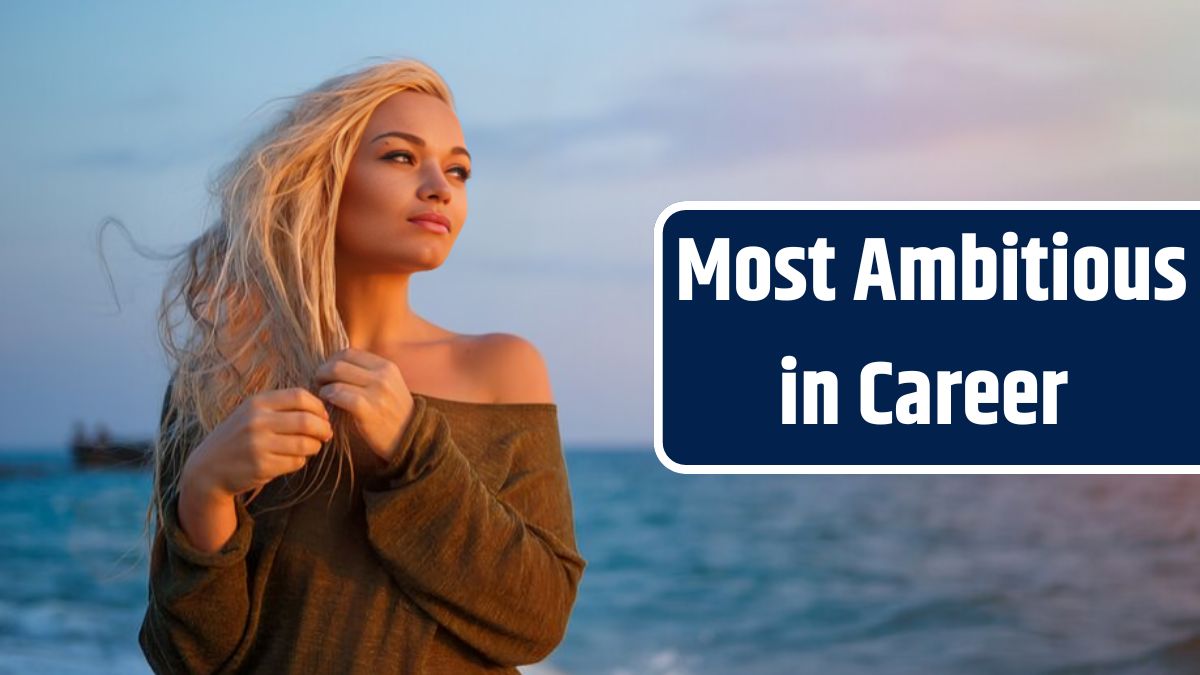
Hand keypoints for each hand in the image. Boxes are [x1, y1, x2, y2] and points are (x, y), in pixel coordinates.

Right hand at [182, 388, 332, 500]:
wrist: (208, 468)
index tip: (323, 416)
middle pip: (307, 421)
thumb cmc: (238, 437)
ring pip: (305, 444)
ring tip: (310, 447)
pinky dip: (300, 461)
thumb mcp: (252, 413)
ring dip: (314, 447)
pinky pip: (296, 462)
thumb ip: (281, 407)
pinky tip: (291, 460)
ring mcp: (258, 444)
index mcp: (257, 403)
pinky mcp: (262, 466)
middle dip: (323, 429)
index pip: (300, 397)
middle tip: (326, 435)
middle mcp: (257, 421)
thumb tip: (322, 411)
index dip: (318, 407)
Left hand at [314, 348, 415, 463]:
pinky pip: (338, 394)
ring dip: (323, 385)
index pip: (349, 352)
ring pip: (336, 376)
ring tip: (324, 394)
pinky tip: (328, 404)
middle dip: (323, 371)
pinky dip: (328, 396)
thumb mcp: (389, 386)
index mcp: (387, 366)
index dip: (332, 360)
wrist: (410, 439)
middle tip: (319, 382)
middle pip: (339, 363)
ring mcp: (376, 391)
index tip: (328, 372)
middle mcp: (382, 375)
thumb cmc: (394, 414)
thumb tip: (337, 364)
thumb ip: (369, 373)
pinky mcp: (367, 409)